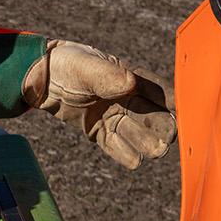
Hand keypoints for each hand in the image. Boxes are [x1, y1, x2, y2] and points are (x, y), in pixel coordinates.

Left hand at [24, 40, 174, 168]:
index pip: (164, 93)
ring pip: (143, 138)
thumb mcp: (85, 66)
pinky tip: (129, 155)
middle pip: (160, 121)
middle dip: (165, 130)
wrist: (41, 78)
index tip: (180, 113)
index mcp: (135, 79)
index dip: (175, 104)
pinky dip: (126, 154)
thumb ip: (106, 75)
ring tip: (148, 144)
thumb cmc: (67, 64)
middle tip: (164, 138)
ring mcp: (118, 119)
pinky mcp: (102, 134)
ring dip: (147, 144)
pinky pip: (121, 150)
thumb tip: (130, 84)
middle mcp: (132, 101)